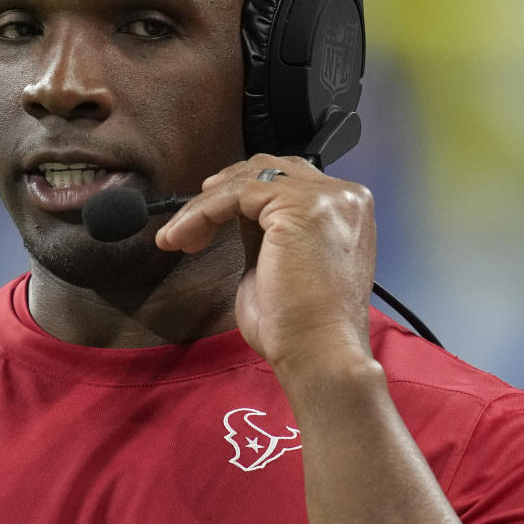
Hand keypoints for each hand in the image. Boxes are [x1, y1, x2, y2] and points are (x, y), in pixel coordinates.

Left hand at [155, 154, 376, 379]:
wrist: (319, 353)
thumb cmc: (302, 327)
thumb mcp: (282, 264)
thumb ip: (268, 232)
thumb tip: (237, 215)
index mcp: (345, 210)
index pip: (285, 180)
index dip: (240, 196)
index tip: (206, 222)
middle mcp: (343, 196)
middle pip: (267, 169)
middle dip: (221, 194)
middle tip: (187, 226)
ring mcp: (324, 197)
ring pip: (246, 180)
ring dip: (203, 207)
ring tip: (179, 237)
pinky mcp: (299, 206)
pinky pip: (236, 193)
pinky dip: (203, 212)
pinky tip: (185, 237)